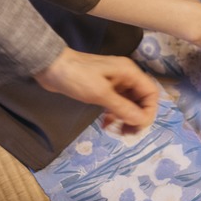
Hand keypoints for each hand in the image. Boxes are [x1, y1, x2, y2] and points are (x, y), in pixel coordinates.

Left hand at [34, 48, 158, 133]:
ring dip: (125, 118)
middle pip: (141, 100)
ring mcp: (114, 83)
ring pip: (129, 104)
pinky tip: (106, 125)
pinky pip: (116, 104)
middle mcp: (125, 77)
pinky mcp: (103, 89)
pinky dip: (114, 115)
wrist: (50, 66)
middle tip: (127, 134)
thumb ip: (123, 108)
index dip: (148, 111)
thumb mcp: (101, 94)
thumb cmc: (76, 77)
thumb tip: (142, 121)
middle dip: (137, 117)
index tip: (139, 126)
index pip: (151, 93)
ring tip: (116, 132)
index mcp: (129, 73)